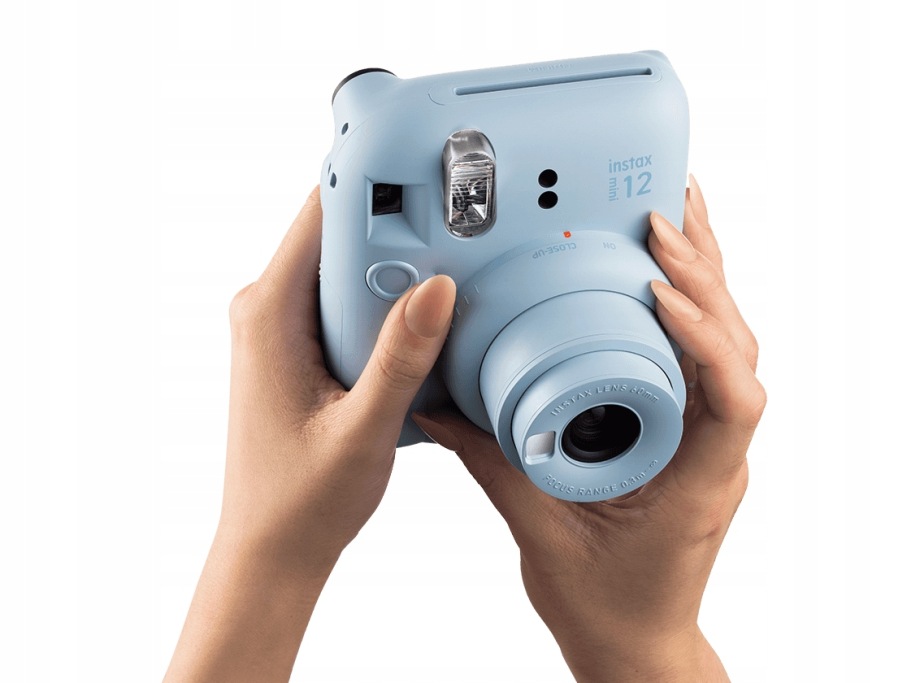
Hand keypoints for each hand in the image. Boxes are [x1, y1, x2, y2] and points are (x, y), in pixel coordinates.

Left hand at [166, 187, 455, 682]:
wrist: (273, 548)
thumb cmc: (303, 499)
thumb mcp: (363, 430)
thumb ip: (401, 358)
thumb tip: (438, 287)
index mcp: (268, 313)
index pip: (318, 215)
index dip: (372, 184)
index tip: (424, 170)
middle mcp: (266, 310)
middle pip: (338, 234)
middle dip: (395, 227)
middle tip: (456, 232)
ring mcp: (281, 328)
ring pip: (346, 267)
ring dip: (394, 269)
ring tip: (449, 274)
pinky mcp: (298, 348)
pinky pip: (345, 301)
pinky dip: (384, 303)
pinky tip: (423, 324)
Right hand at [414, 176, 763, 681]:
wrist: (634, 641)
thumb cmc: (605, 605)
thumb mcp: (541, 533)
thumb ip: (493, 464)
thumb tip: (442, 406)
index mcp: (699, 482)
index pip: (735, 396)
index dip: (704, 333)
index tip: (656, 291)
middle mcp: (717, 452)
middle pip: (737, 347)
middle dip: (703, 276)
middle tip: (659, 215)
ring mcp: (708, 439)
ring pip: (728, 343)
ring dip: (704, 278)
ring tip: (672, 215)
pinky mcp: (688, 429)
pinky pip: (701, 355)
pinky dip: (688, 304)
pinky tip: (665, 266)